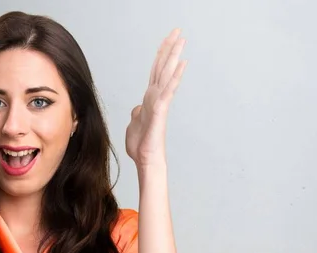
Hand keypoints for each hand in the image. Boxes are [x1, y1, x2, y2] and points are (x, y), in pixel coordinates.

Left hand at [126, 28, 186, 166]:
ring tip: (182, 40)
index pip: (155, 71)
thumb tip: (138, 107)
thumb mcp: (134, 123)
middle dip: (170, 48)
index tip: (167, 39)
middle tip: (178, 30)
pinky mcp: (160, 110)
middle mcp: (156, 97)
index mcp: (149, 98)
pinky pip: (168, 90)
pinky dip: (175, 77)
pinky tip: (181, 64)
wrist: (145, 159)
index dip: (160, 55)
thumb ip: (138, 112)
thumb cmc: (141, 144)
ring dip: (174, 57)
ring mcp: (160, 102)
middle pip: (163, 67)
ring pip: (167, 75)